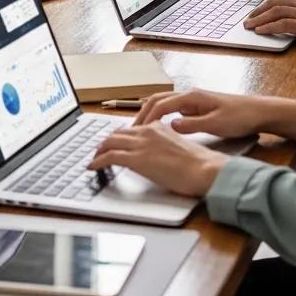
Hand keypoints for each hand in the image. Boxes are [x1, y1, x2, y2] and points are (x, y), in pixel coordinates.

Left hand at [88, 122, 228, 196]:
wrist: (203, 169)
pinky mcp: (137, 158)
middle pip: (117, 133)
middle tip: (98, 150)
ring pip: (110, 141)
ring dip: (99, 150)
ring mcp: (141, 143)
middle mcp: (147, 130)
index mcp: (158, 126)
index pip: (131, 128)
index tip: (113, 143)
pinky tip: (93, 166)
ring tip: (93, 158)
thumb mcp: (177, 146)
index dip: (118, 136)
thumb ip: (162, 145)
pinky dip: (98, 160)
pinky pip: (110, 156)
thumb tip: (153, 154)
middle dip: (105, 142)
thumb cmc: (197, 164)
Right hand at [132, 89, 274, 138]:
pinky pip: (173, 108)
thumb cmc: (240, 117)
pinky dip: (161, 115)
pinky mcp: (198, 106)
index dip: (146, 118)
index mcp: (192, 97)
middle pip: (158, 99)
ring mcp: (194, 99)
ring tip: (141, 129)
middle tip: (132, 130)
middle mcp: (190, 94)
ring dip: (151, 113)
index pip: (161, 105)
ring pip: (165, 102)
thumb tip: (170, 125)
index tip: (135, 131)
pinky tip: (160, 127)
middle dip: (143, 113)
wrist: (258, 112)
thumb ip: (192, 125)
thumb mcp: (216, 124)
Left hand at [243, 0, 295, 47]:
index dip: (271, 2)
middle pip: (275, 2)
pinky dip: (268, 27)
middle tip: (250, 17)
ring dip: (259, 18)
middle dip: (260, 9)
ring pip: (275, 12)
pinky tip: (260, 31)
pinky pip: (281, 24)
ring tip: (249, 25)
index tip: (263, 8)